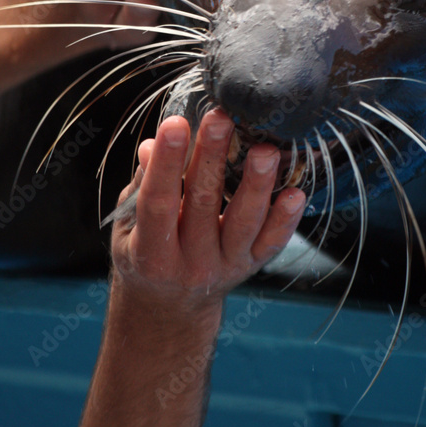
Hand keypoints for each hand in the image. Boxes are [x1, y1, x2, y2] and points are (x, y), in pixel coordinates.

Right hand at [111, 109, 305, 324]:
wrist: (170, 308)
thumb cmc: (145, 254)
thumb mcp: (129, 227)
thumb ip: (141, 187)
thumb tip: (151, 145)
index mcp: (150, 253)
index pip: (157, 202)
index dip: (166, 162)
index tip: (176, 123)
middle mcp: (189, 264)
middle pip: (203, 205)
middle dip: (212, 157)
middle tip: (222, 118)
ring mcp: (224, 267)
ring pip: (243, 223)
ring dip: (257, 184)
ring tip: (265, 150)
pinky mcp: (251, 266)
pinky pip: (271, 243)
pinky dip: (285, 220)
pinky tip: (296, 193)